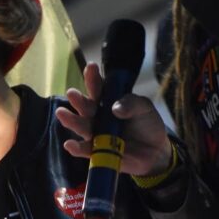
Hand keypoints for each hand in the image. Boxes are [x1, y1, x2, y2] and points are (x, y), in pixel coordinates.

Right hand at [55, 62, 172, 176]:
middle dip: (78, 100)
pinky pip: (86, 150)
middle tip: (72, 93)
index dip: (93, 78)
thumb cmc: (147, 124)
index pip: (98, 88)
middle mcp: (99, 116)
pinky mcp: (99, 151)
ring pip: (82, 126)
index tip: (91, 67)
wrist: (156, 150)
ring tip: (62, 113)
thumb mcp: (145, 108)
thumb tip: (115, 108)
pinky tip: (69, 144)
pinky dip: (77, 148)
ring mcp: (98, 134)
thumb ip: (132, 103)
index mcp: (108, 101)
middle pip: (86, 107)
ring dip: (72, 120)